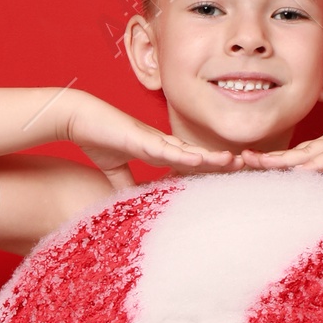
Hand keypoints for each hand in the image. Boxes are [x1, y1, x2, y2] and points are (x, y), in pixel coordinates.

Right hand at [62, 92, 238, 184]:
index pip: (188, 162)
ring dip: (211, 157)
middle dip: (220, 162)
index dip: (208, 168)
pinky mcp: (143, 140)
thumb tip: (130, 203)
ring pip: (189, 151)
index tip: (227, 177)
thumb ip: (125, 184)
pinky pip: (168, 150)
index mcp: (157, 151)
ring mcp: (154, 141)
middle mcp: (161, 144)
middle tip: (244, 167)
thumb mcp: (114, 170)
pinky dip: (185, 156)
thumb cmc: (96, 138)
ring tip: (235, 162)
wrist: (77, 118)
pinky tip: (202, 160)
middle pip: (197, 155)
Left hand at [240, 89, 322, 175]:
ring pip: (300, 156)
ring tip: (254, 163)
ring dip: (277, 160)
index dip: (271, 162)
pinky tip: (295, 171)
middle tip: (238, 160)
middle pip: (287, 155)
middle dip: (263, 159)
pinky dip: (310, 166)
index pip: (291, 158)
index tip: (250, 166)